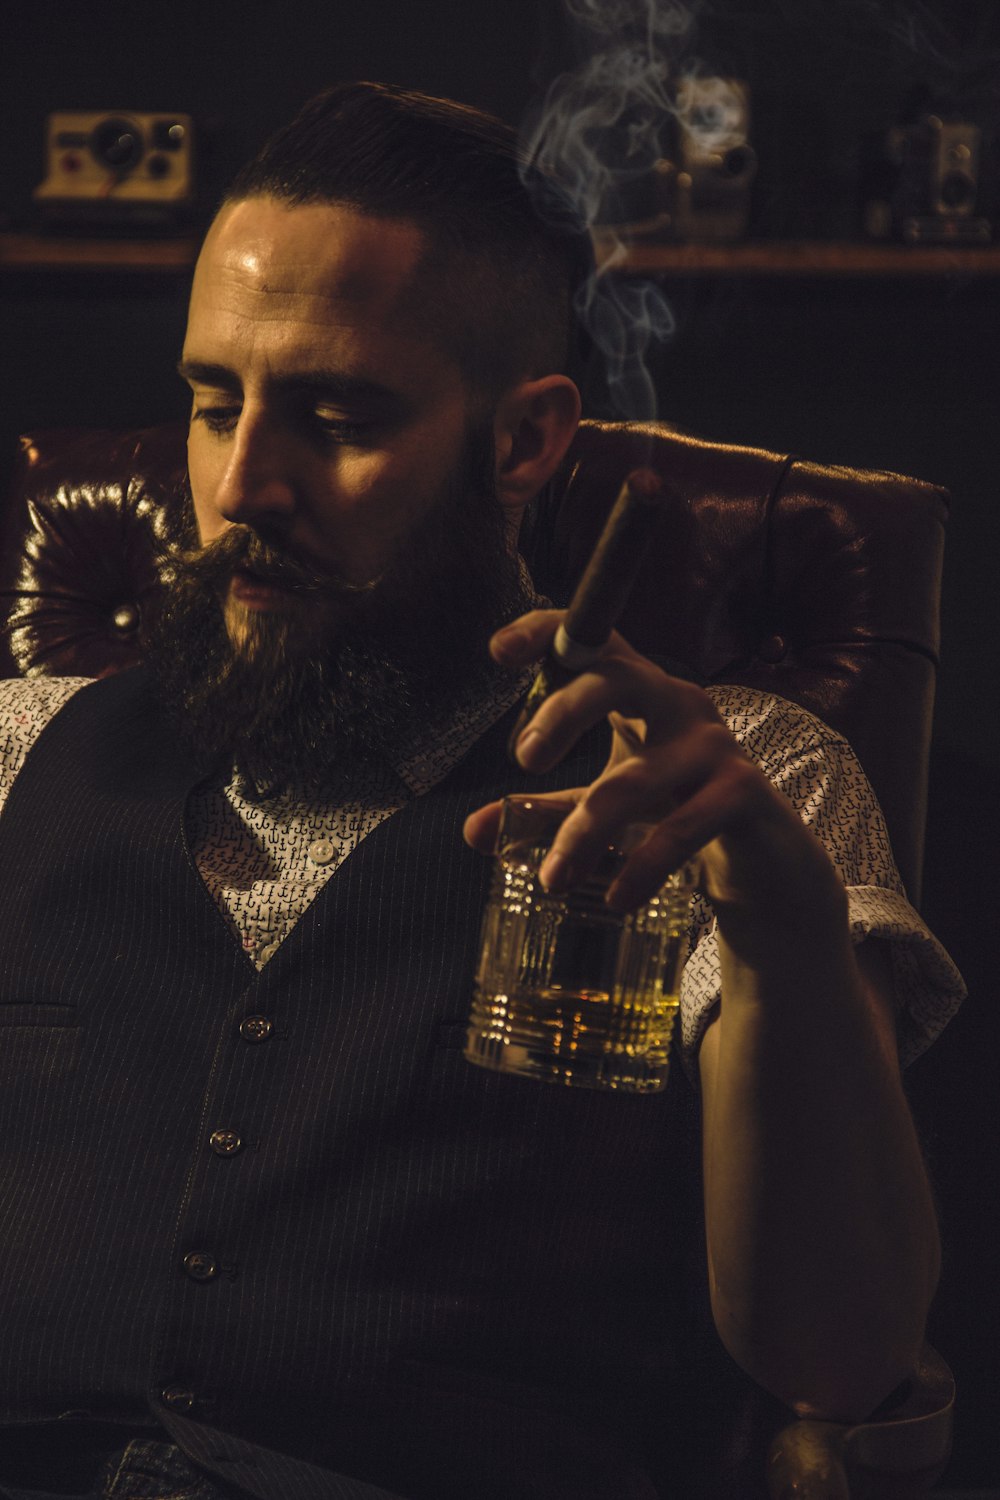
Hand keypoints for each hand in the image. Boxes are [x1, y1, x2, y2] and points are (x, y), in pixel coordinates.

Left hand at [463, 609, 843, 935]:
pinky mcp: (742, 791)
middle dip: (564, 713)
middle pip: (616, 680)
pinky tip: (615, 898)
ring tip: (551, 880)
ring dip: (586, 832)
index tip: (499, 651)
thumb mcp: (600, 804)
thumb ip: (539, 812)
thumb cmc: (674, 808)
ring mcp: (713, 744)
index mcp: (638, 692)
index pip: (594, 641)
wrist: (764, 859)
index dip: (546, 632)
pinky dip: (643, 866)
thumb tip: (473, 832)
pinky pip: (681, 828)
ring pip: (636, 779)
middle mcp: (677, 703)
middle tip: (522, 760)